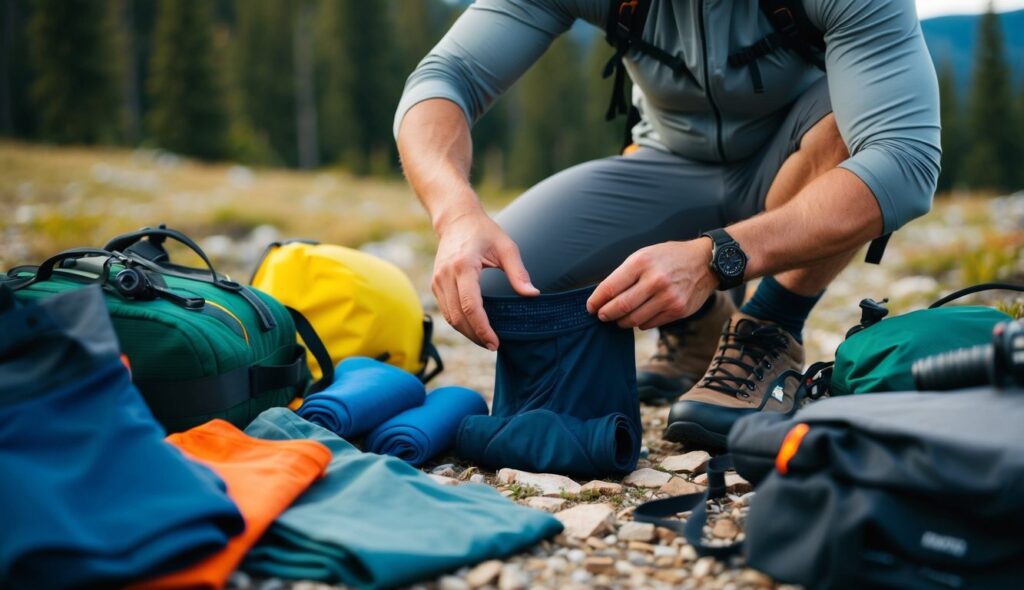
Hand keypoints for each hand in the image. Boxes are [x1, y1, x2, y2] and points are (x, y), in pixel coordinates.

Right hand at [432, 209, 538, 348]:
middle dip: (475, 335)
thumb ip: (519, 273)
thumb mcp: (506, 247)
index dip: (483, 328)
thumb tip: (533, 295)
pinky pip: (446, 311)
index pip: (471, 306)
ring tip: (485, 340)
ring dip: (466, 332)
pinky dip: (459, 323)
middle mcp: (445, 275)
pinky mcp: (435, 284)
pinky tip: (474, 327)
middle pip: (458, 317)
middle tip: (493, 345)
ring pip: (449, 317)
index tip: (495, 342)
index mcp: (463, 266)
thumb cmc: (484, 232)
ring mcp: (437, 280)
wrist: (456, 219)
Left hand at [587, 239, 717, 329]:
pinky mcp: (678, 310)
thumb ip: (625, 274)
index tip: (590, 307)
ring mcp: (668, 297)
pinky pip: (650, 323)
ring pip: (634, 319)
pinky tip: (638, 316)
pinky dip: (639, 323)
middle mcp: (655, 280)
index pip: (610, 287)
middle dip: (606, 314)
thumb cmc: (669, 257)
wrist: (705, 262)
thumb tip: (603, 296)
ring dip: (621, 321)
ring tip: (618, 319)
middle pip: (620, 306)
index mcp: (642, 262)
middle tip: (601, 316)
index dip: (596, 300)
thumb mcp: (645, 254)